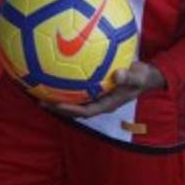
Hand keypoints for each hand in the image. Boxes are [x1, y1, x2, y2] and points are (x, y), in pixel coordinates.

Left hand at [42, 61, 165, 119]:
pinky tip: (52, 73)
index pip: (86, 111)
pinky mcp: (94, 88)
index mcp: (107, 104)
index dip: (70, 110)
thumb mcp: (139, 77)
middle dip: (57, 107)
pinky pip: (77, 88)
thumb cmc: (142, 77)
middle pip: (74, 109)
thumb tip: (117, 75)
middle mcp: (99, 102)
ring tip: (39, 90)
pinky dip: (65, 84)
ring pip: (74, 100)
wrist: (146, 75)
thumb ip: (129, 77)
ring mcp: (96, 96)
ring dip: (57, 97)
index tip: (56, 105)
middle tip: (39, 100)